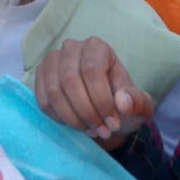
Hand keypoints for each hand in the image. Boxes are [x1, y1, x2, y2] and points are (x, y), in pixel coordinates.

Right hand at [34, 37, 155, 147]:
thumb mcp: (139, 105)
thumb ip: (137, 102)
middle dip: (86, 112)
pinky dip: (59, 118)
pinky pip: (43, 100)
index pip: (92, 70)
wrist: (105, 109)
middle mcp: (71, 48)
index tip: (113, 124)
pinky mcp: (40, 76)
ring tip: (90, 130)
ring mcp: (52, 60)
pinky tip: (75, 124)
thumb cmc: (122, 102)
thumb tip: (122, 102)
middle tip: (102, 131)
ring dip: (72, 117)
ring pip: (54, 91)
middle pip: (70, 81)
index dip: (101, 100)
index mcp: (97, 47)